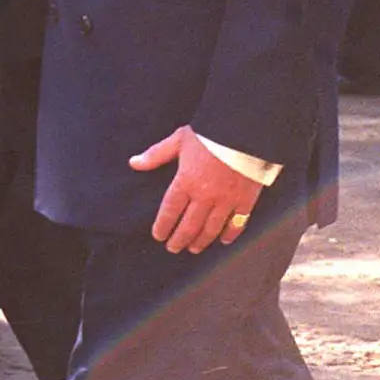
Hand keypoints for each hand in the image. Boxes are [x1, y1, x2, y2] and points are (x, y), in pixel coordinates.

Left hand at [129, 125, 262, 254]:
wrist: (241, 130)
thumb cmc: (208, 134)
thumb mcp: (178, 140)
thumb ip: (156, 155)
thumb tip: (134, 163)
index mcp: (186, 181)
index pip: (170, 211)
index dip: (163, 225)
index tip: (158, 235)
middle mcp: (204, 196)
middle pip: (189, 226)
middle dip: (179, 240)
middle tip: (173, 248)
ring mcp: (226, 201)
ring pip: (210, 229)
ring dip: (200, 242)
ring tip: (193, 249)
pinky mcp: (245, 201)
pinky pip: (237, 224)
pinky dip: (229, 234)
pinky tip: (223, 241)